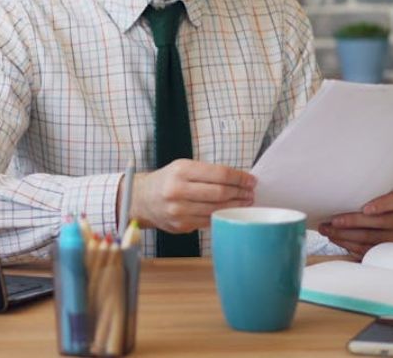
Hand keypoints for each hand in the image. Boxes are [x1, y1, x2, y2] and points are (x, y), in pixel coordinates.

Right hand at [128, 159, 255, 233]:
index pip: (219, 174)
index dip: (239, 178)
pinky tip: (230, 212)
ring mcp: (179, 210)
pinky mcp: (181, 225)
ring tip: (245, 202)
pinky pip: (208, 221)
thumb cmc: (167, 180)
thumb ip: (206, 172)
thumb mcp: (182, 167)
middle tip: (251, 192)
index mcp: (181, 171)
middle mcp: (178, 190)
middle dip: (240, 193)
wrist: (141, 199)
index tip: (251, 180)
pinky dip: (223, 216)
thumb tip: (238, 179)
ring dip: (236, 206)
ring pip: (217, 209)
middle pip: (220, 193)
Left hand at [318, 190, 392, 258]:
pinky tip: (334, 237)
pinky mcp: (382, 251)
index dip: (380, 205)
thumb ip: (360, 192)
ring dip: (344, 234)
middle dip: (353, 221)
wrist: (369, 223)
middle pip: (379, 222)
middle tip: (334, 221)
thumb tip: (333, 190)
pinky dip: (345, 243)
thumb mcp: (366, 195)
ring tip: (327, 229)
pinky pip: (364, 248)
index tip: (365, 209)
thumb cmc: (364, 204)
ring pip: (369, 237)